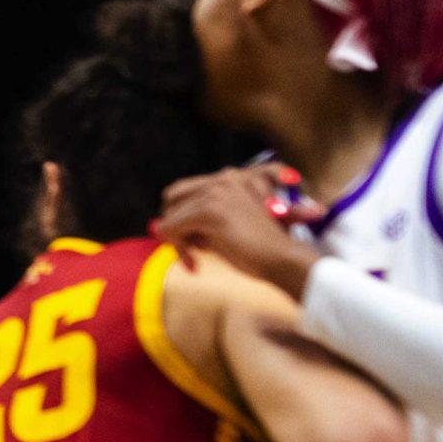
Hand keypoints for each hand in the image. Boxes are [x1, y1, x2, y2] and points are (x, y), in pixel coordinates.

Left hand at [155, 164, 326, 296]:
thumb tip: (158, 225)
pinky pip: (172, 228)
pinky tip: (194, 264)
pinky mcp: (210, 210)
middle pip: (173, 196)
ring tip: (196, 261)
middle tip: (189, 252)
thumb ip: (199, 222)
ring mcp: (216, 192)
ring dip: (178, 243)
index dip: (182, 218)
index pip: (186, 191)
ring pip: (172, 216)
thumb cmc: (262, 250)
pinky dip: (177, 249)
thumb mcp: (227, 228)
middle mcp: (223, 178)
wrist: (284, 259)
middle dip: (174, 225)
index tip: (196, 245)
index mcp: (231, 178)